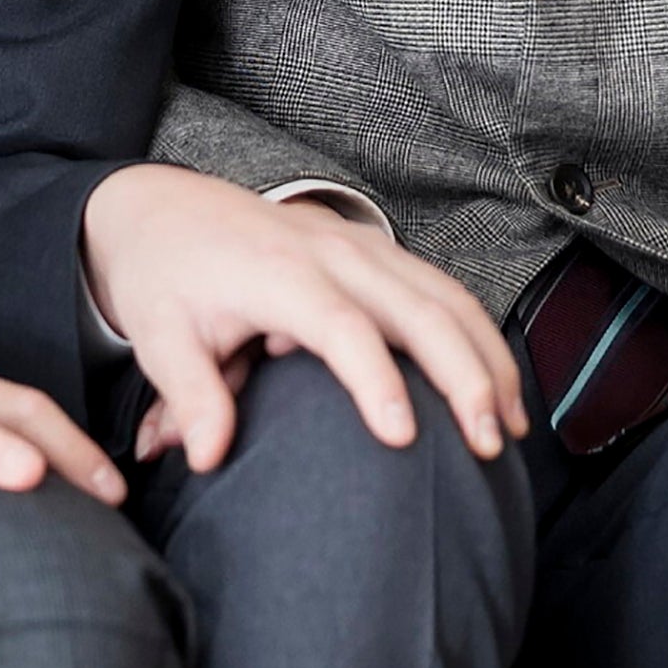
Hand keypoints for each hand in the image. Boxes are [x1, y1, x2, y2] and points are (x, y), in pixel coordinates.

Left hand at [80, 163, 527, 474]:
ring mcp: (362, 245)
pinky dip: (478, 337)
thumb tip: (206, 460)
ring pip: (446, 295)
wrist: (165, 208)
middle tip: (488, 444)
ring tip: (510, 427)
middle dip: (463, 375)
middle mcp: (333, 253)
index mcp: (279, 272)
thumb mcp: (158, 334)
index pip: (340, 326)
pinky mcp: (376, 251)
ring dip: (487, 358)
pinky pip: (443, 289)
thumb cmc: (165, 278)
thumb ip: (187, 395)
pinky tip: (497, 388)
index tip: (401, 438)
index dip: (373, 380)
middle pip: (418, 307)